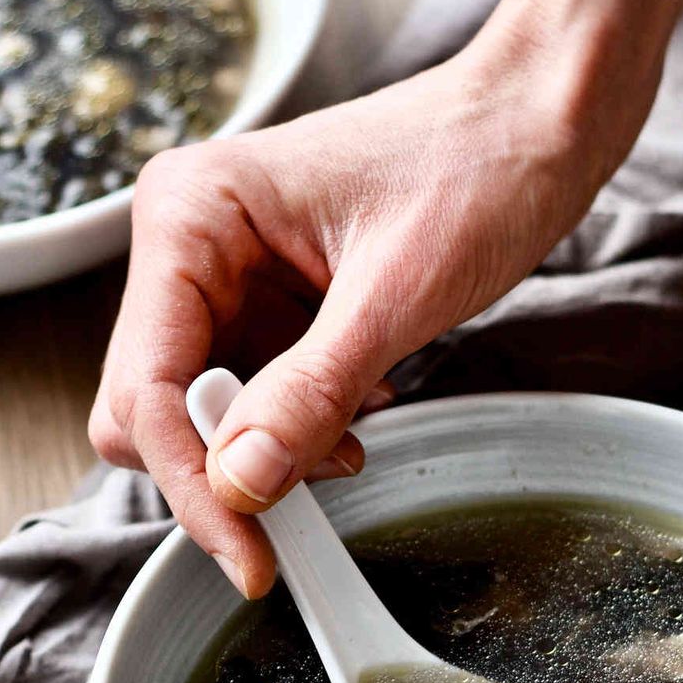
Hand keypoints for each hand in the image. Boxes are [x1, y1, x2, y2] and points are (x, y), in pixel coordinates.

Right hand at [89, 33, 656, 597]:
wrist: (536, 123)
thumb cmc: (475, 167)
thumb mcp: (396, 295)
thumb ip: (311, 394)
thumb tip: (241, 485)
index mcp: (190, 216)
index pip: (146, 387)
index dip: (193, 485)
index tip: (252, 559)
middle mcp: (188, 247)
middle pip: (153, 411)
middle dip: (225, 470)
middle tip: (300, 511)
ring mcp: (225, 279)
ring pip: (203, 417)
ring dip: (268, 452)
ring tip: (352, 435)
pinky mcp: (267, 306)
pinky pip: (254, 401)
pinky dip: (298, 429)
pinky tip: (360, 406)